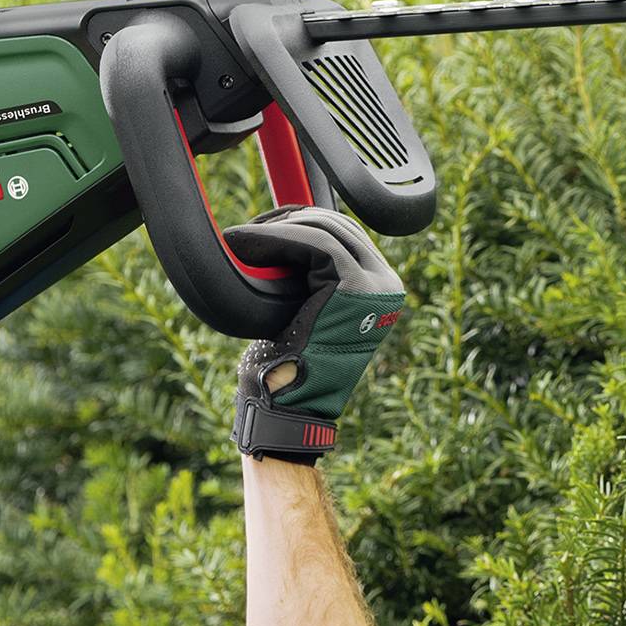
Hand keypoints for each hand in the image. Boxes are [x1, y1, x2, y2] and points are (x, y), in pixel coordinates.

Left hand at [222, 206, 405, 462]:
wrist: (289, 407)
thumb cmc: (287, 370)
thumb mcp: (304, 311)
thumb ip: (308, 277)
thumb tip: (281, 236)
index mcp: (380, 290)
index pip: (344, 234)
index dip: (301, 222)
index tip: (261, 228)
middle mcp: (387, 285)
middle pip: (338, 225)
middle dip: (288, 219)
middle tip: (247, 230)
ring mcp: (377, 284)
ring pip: (325, 228)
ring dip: (276, 226)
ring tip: (238, 237)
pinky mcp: (355, 285)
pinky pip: (314, 241)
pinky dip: (276, 236)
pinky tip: (244, 242)